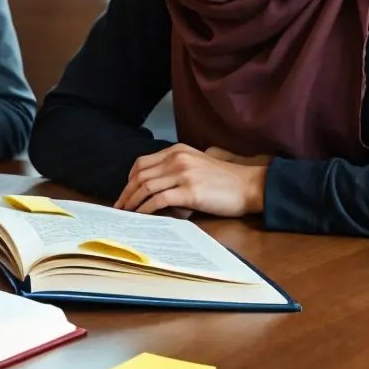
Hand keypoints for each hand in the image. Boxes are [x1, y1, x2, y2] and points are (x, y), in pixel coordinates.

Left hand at [114, 144, 266, 217]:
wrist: (249, 186)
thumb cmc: (225, 180)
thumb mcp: (198, 165)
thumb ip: (176, 170)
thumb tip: (154, 189)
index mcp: (178, 151)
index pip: (142, 163)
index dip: (129, 180)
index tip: (125, 194)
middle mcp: (178, 158)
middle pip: (140, 175)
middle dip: (126, 193)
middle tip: (119, 208)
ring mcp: (183, 174)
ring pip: (146, 187)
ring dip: (132, 203)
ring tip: (126, 215)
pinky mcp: (189, 191)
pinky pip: (158, 200)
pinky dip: (146, 210)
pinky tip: (142, 217)